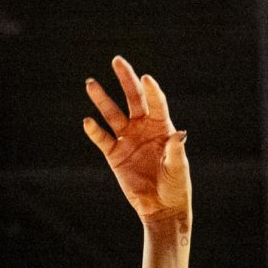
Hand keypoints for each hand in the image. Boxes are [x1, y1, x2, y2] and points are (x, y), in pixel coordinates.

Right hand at [84, 56, 190, 224]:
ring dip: (102, 99)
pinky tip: (88, 121)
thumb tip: (180, 135)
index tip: (146, 79)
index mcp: (162, 127)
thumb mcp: (178, 168)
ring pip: (113, 114)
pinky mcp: (114, 154)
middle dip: (126, 79)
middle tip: (117, 61)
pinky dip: (94, 131)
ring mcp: (127, 139)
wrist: (161, 207)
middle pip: (133, 99)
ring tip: (90, 83)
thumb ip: (176, 151)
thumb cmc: (175, 186)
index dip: (152, 91)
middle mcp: (143, 128)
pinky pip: (102, 139)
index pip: (156, 103)